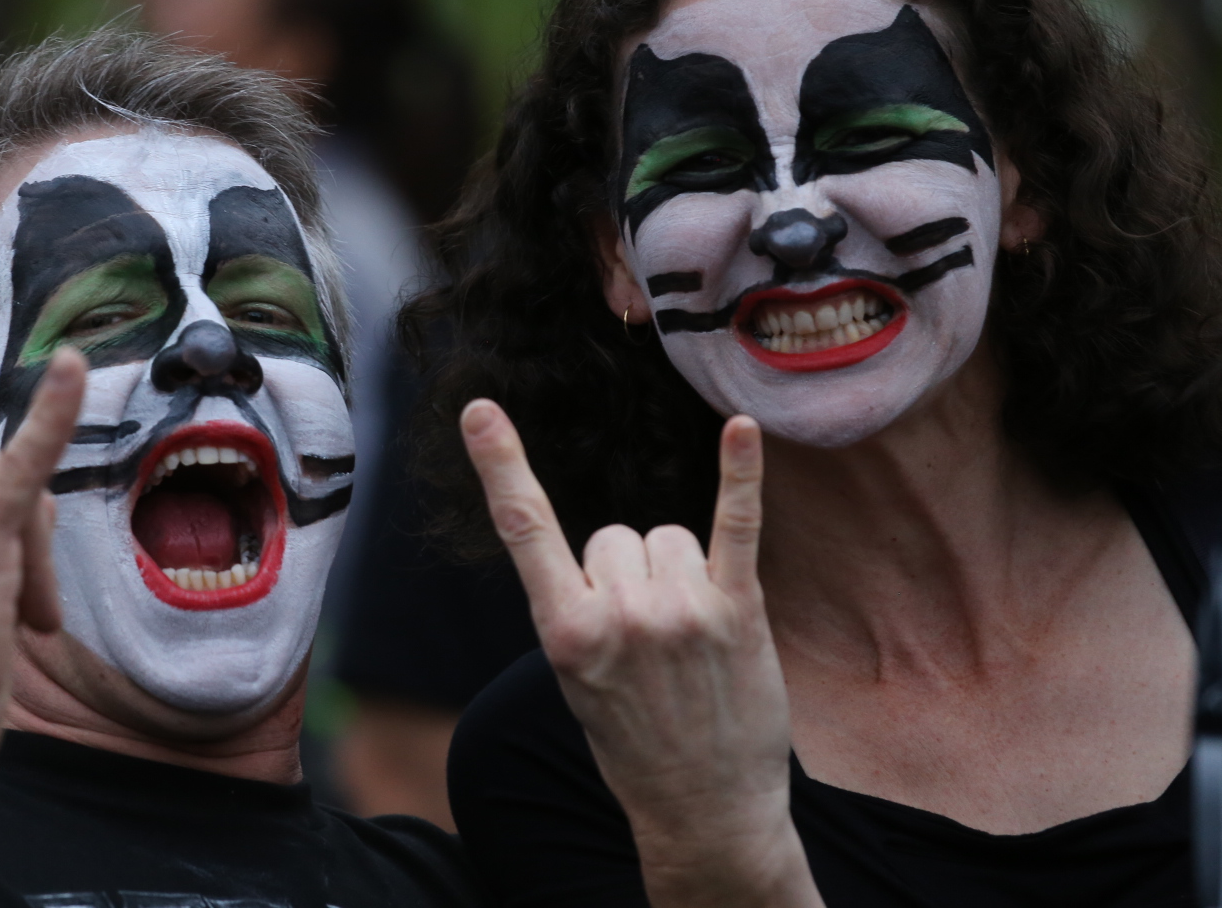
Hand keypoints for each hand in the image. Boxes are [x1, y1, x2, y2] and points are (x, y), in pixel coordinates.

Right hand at [463, 405, 819, 907]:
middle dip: (624, 573)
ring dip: (674, 570)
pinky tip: (741, 429)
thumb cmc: (633, 742)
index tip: (480, 410)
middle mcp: (620, 613)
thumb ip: (573, 608)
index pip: (524, 528)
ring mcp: (681, 610)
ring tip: (685, 635)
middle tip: (644, 641)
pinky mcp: (738, 610)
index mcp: (565, 631)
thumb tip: (601, 547)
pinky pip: (735, 524)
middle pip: (613, 535)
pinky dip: (741, 473)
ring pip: (664, 535)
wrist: (705, 811)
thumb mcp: (574, 680)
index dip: (500, 464)